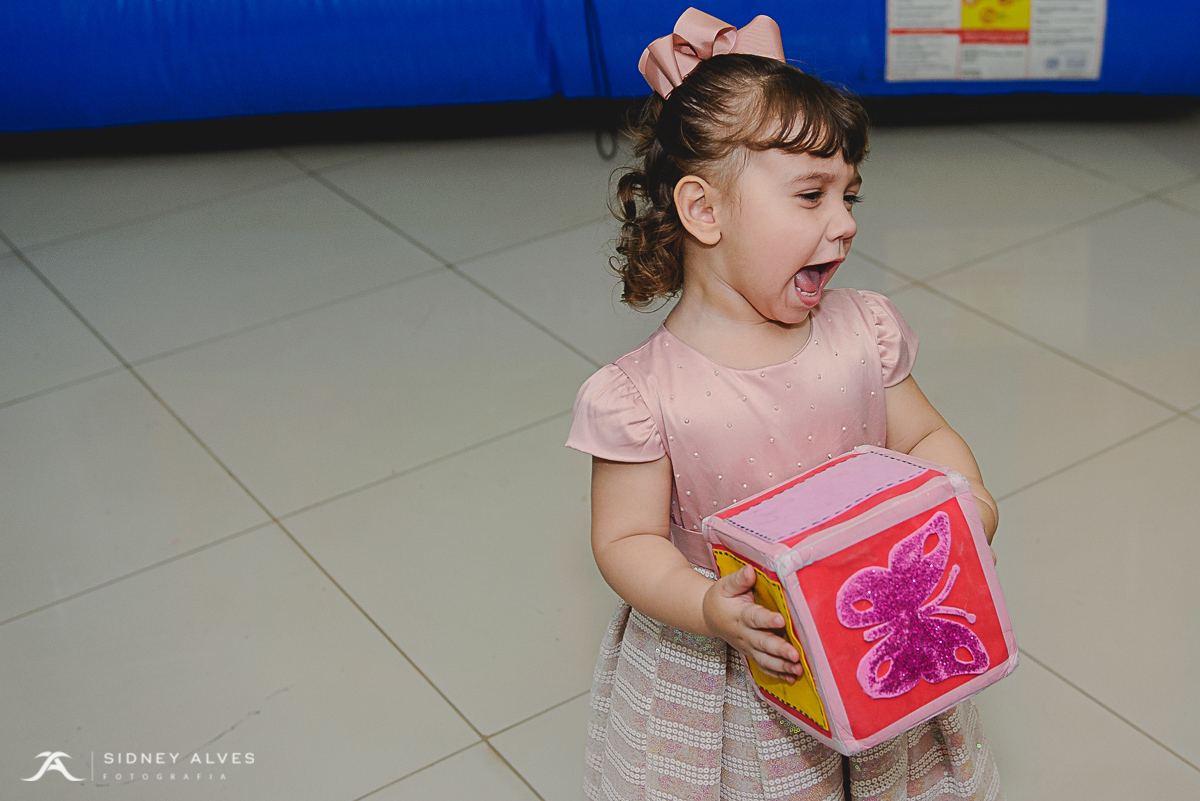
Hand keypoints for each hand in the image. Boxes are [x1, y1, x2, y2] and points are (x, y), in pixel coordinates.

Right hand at [702, 565, 804, 682]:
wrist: (708, 617)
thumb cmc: (720, 599)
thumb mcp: (724, 586)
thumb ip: (738, 580)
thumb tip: (750, 571)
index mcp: (739, 615)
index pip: (754, 617)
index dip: (767, 619)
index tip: (781, 619)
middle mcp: (744, 634)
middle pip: (762, 643)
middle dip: (779, 650)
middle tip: (794, 655)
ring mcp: (748, 647)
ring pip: (764, 660)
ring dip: (781, 666)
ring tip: (797, 670)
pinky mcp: (752, 654)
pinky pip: (764, 667)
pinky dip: (777, 674)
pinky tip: (792, 678)